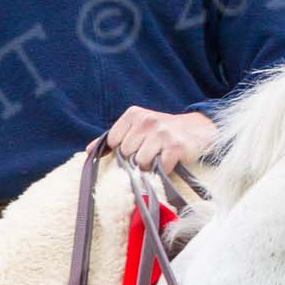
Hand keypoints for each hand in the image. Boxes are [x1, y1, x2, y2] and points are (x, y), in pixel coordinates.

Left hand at [94, 106, 217, 173]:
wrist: (196, 129)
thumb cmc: (162, 132)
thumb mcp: (137, 128)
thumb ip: (112, 139)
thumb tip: (88, 151)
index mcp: (134, 114)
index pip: (114, 140)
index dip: (123, 150)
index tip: (135, 147)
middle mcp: (147, 120)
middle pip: (127, 153)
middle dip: (136, 158)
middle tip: (150, 153)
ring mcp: (162, 133)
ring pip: (141, 162)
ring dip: (150, 166)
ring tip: (159, 157)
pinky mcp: (175, 147)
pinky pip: (160, 168)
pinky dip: (164, 169)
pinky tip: (169, 161)